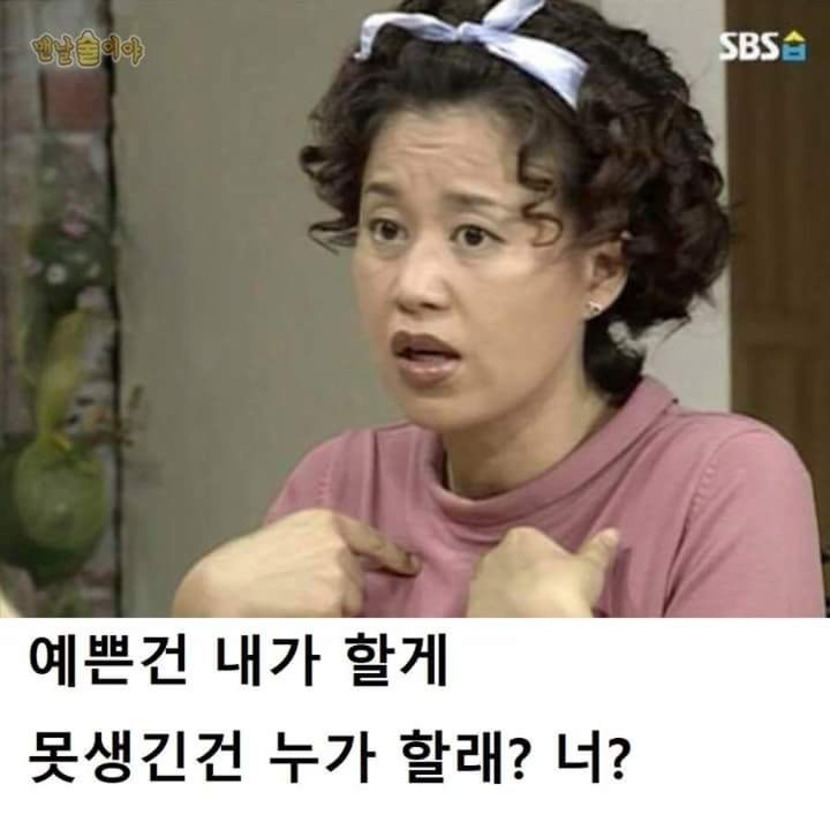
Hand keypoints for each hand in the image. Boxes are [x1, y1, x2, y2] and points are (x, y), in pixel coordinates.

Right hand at [171, 509, 419, 616]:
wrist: (217, 592)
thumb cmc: (238, 570)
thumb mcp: (284, 538)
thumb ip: (318, 548)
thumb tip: (341, 571)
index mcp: (326, 523)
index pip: (374, 541)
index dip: (395, 557)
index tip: (411, 566)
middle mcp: (340, 547)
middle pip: (357, 587)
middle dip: (335, 599)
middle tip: (292, 600)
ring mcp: (341, 577)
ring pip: (349, 612)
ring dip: (328, 618)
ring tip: (288, 611)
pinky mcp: (336, 607)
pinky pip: (340, 630)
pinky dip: (323, 633)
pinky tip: (295, 624)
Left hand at [466, 527, 618, 616]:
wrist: (532, 626)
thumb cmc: (563, 589)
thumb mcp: (588, 569)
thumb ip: (598, 549)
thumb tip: (612, 533)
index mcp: (522, 537)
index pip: (535, 544)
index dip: (548, 562)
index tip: (560, 580)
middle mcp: (494, 553)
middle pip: (513, 563)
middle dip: (526, 577)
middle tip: (546, 598)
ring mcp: (480, 580)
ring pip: (498, 584)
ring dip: (510, 595)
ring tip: (531, 615)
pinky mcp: (472, 605)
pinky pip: (488, 606)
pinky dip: (499, 613)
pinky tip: (515, 624)